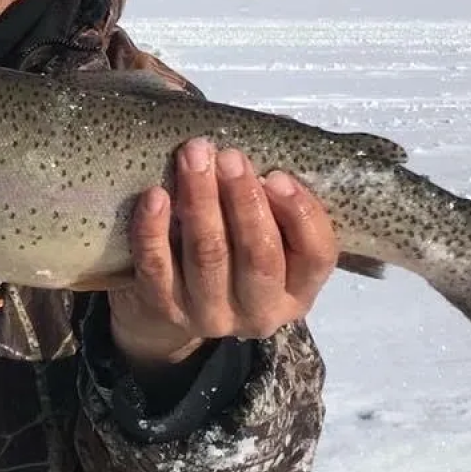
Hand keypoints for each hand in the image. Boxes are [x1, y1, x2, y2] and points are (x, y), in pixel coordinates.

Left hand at [108, 137, 337, 373]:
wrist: (177, 302)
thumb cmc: (236, 251)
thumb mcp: (271, 235)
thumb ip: (276, 202)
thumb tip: (263, 160)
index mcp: (298, 291)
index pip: (316, 255)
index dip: (300, 213)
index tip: (277, 175)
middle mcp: (261, 311)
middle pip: (259, 256)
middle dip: (245, 199)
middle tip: (229, 157)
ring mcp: (211, 314)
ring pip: (208, 255)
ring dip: (201, 200)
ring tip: (193, 158)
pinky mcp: (167, 308)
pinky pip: (157, 267)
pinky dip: (154, 229)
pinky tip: (155, 196)